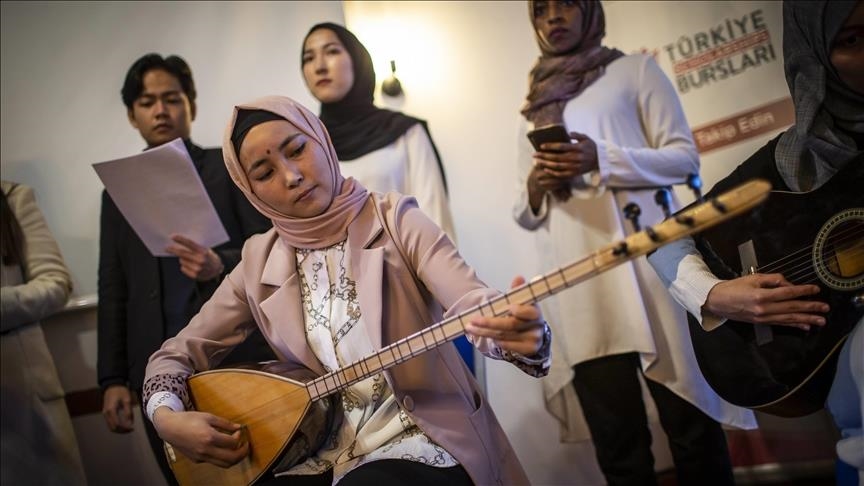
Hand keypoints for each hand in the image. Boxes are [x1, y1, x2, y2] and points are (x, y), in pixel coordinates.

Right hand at [102, 385, 133, 432]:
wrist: (112, 384)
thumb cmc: (120, 391)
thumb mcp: (127, 400)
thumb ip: (128, 412)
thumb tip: (130, 424)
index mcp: (111, 411)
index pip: (117, 425)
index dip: (125, 429)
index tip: (132, 428)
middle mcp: (106, 414)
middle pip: (112, 428)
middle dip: (122, 431)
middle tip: (131, 429)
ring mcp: (105, 413)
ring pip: (110, 426)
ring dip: (119, 429)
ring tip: (128, 428)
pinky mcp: (105, 412)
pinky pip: (110, 423)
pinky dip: (116, 425)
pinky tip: (123, 424)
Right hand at [153, 408, 248, 467]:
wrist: (169, 428)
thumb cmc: (188, 419)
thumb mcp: (208, 416)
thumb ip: (225, 423)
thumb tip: (239, 427)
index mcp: (209, 437)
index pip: (232, 443)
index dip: (239, 437)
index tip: (239, 432)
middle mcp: (205, 450)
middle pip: (231, 459)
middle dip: (243, 453)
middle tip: (246, 446)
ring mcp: (201, 457)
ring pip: (224, 464)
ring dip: (234, 459)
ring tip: (238, 450)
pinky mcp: (197, 460)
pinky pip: (214, 461)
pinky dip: (222, 457)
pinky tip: (222, 448)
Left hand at [166, 235, 223, 280]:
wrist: (217, 270)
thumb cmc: (209, 257)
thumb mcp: (205, 249)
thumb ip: (195, 247)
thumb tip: (180, 243)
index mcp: (203, 251)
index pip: (190, 244)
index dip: (180, 240)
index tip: (172, 237)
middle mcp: (200, 260)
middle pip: (182, 253)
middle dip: (173, 250)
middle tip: (166, 248)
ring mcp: (197, 268)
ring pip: (182, 261)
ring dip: (183, 259)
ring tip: (191, 260)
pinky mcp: (194, 275)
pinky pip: (183, 268)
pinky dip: (185, 266)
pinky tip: (191, 266)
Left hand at [465, 276, 546, 355]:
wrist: (532, 333)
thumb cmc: (523, 314)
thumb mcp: (521, 302)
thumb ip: (518, 290)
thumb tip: (519, 278)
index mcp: (535, 311)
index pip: (529, 311)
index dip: (520, 310)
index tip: (509, 307)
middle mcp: (537, 326)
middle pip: (511, 325)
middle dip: (489, 322)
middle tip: (473, 320)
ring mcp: (533, 339)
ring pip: (504, 336)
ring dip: (485, 332)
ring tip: (470, 327)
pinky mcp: (528, 350)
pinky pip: (506, 345)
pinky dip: (494, 340)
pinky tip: (484, 335)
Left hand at [532, 131, 598, 181]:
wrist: (600, 160)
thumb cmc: (591, 147)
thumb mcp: (586, 138)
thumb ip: (577, 135)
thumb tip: (568, 133)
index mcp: (578, 148)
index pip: (562, 147)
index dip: (551, 146)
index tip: (541, 146)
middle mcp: (576, 158)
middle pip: (557, 157)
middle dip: (544, 156)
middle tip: (534, 154)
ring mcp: (575, 167)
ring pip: (558, 166)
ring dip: (546, 164)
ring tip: (537, 162)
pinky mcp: (575, 173)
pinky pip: (562, 175)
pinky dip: (553, 173)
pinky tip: (546, 169)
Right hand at [704, 273, 828, 329]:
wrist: (717, 301)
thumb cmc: (734, 287)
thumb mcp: (753, 278)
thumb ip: (772, 279)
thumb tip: (789, 285)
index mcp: (761, 295)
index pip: (787, 293)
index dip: (802, 291)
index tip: (816, 289)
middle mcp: (764, 309)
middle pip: (791, 308)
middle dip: (810, 308)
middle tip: (825, 308)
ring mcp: (763, 317)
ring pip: (789, 318)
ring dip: (806, 319)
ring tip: (821, 320)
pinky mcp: (761, 322)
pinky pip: (781, 324)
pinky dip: (794, 325)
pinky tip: (805, 326)